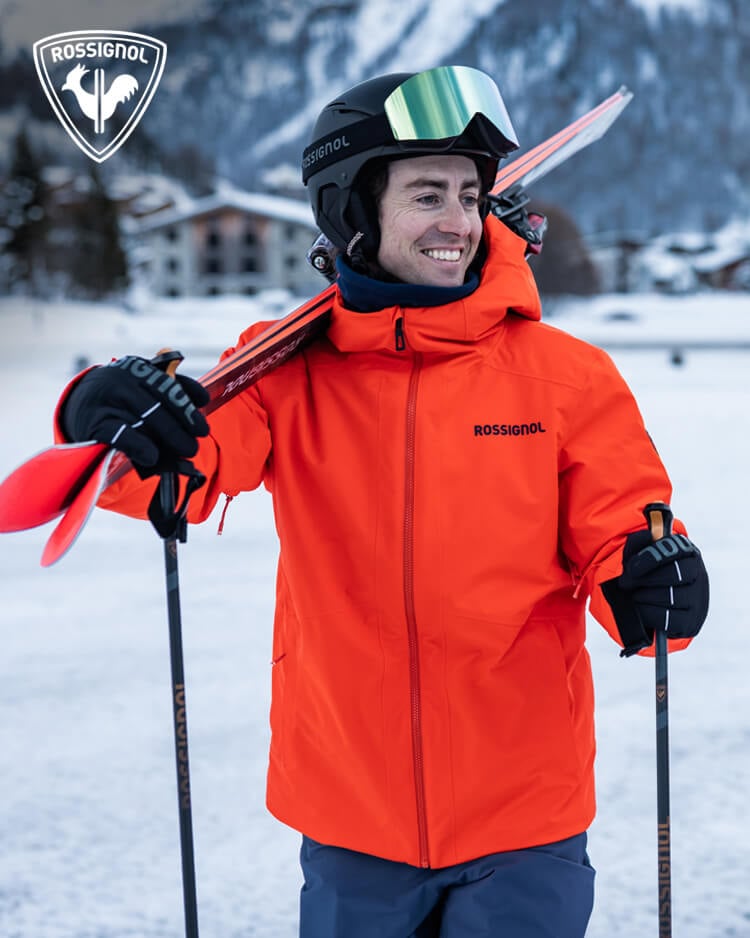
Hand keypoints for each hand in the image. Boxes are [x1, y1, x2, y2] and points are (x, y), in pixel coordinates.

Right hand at [61, 355, 209, 473]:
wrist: (78, 408)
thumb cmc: (120, 402)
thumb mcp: (140, 390)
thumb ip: (167, 393)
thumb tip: (201, 404)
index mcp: (137, 369)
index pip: (167, 381)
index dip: (188, 393)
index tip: (204, 406)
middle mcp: (122, 379)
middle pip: (161, 401)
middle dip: (185, 421)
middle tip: (199, 437)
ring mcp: (107, 400)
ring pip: (146, 418)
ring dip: (171, 437)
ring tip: (188, 450)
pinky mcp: (94, 423)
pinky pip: (121, 435)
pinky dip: (139, 446)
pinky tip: (153, 457)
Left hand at [602, 529, 708, 656]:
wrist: (651, 605)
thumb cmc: (645, 576)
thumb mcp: (639, 556)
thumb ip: (639, 543)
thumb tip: (646, 534)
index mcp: (687, 553)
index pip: (675, 550)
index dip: (651, 558)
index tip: (631, 568)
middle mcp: (698, 575)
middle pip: (675, 574)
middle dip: (645, 579)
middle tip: (625, 583)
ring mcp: (698, 600)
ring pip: (672, 597)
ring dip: (645, 596)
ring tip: (634, 595)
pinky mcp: (691, 622)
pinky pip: (670, 619)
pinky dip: (649, 614)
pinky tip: (641, 609)